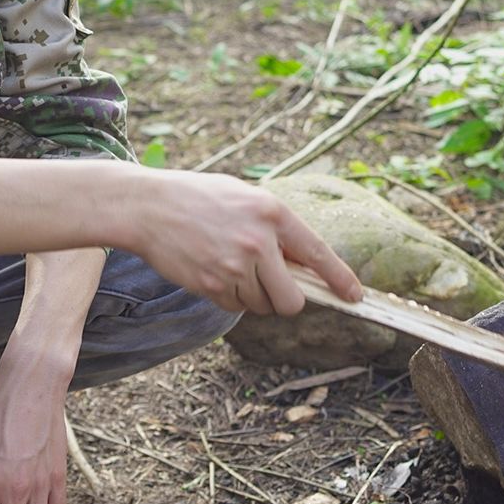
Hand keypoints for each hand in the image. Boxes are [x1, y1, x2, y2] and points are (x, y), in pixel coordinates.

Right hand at [130, 168, 362, 314]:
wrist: (148, 207)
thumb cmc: (199, 197)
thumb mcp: (245, 197)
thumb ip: (276, 226)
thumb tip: (304, 264)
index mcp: (272, 213)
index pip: (318, 254)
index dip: (340, 279)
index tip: (355, 297)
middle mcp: (259, 242)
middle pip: (292, 301)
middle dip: (286, 300)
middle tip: (273, 286)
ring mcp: (235, 267)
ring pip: (261, 305)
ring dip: (253, 295)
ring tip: (229, 263)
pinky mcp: (211, 285)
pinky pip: (235, 306)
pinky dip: (229, 296)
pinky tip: (212, 269)